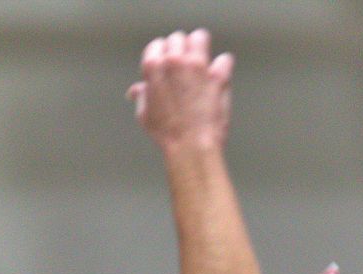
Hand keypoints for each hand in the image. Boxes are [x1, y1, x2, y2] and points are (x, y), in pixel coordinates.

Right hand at [126, 29, 232, 149]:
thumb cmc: (167, 134)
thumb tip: (137, 91)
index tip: (166, 65)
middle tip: (184, 63)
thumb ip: (143, 96)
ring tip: (201, 60)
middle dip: (180, 49)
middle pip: (178, 39)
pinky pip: (225, 59)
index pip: (157, 45)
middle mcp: (175, 61)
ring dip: (200, 47)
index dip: (162, 55)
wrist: (190, 146)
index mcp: (154, 67)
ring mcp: (198, 66)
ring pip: (200, 38)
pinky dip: (223, 67)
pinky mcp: (218, 76)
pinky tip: (220, 76)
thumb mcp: (145, 114)